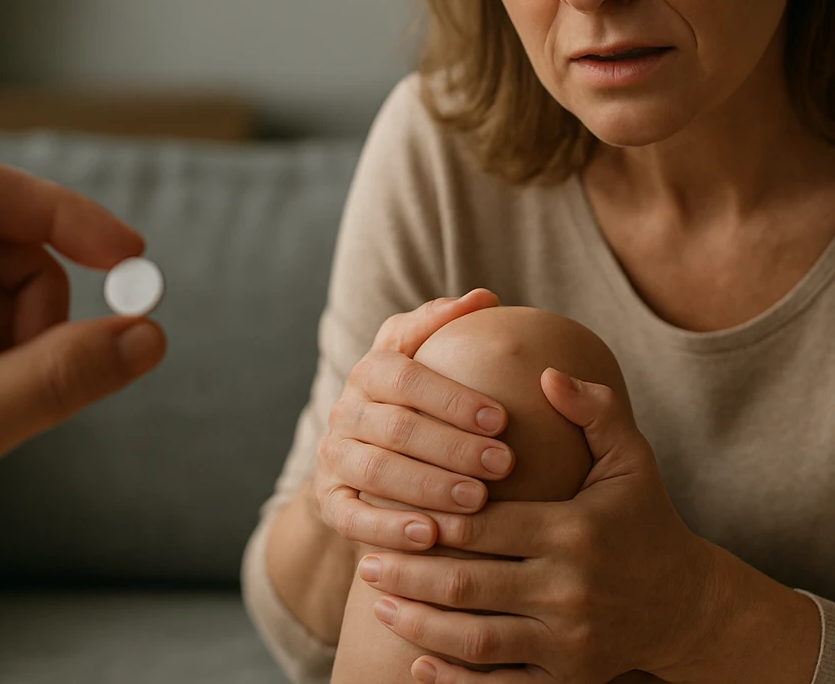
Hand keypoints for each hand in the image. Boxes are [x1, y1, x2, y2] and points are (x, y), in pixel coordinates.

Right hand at [313, 289, 516, 552]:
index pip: (406, 377)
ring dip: (429, 487)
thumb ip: (445, 326)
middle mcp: (345, 411)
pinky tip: (430, 537)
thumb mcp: (422, 356)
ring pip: (376, 472)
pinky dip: (389, 528)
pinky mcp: (329, 501)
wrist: (364, 458)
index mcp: (370, 371)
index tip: (502, 418)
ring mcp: (333, 457)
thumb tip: (484, 298)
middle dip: (453, 447)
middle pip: (396, 428)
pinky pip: (352, 517)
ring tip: (477, 501)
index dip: (452, 398)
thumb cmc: (415, 401)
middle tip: (505, 464)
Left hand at [356, 370, 712, 682]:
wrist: (686, 604)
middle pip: (468, 585)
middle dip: (411, 573)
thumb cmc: (647, 520)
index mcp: (574, 533)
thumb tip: (549, 373)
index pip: (485, 525)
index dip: (432, 517)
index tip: (391, 504)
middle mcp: (568, 591)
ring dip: (419, 625)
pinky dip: (455, 680)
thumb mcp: (632, 460)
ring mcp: (567, 642)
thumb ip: (595, 412)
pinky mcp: (566, 679)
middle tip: (366, 559)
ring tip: (378, 602)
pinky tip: (415, 661)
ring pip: (475, 640)